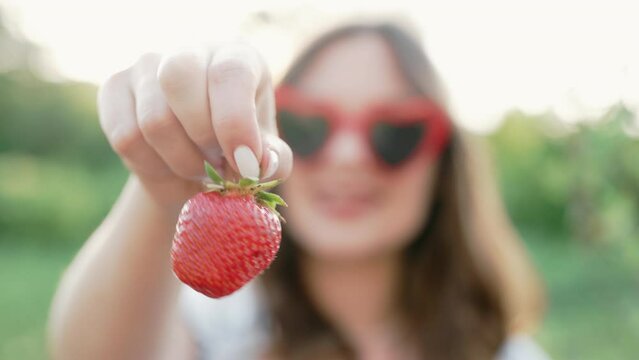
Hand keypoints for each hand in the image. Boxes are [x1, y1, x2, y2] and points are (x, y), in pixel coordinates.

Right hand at [97, 44, 292, 208]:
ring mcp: (146, 65)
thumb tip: (263, 162)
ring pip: (154, 120)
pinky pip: (127, 138)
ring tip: (199, 168)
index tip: (245, 164)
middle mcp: (190, 50)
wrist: (191, 166)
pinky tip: (169, 165)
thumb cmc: (235, 152)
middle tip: (219, 165)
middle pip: (179, 79)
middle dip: (202, 137)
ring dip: (182, 161)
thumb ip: (275, 161)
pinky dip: (152, 167)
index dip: (235, 122)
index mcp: (237, 55)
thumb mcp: (263, 158)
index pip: (229, 73)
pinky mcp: (114, 88)